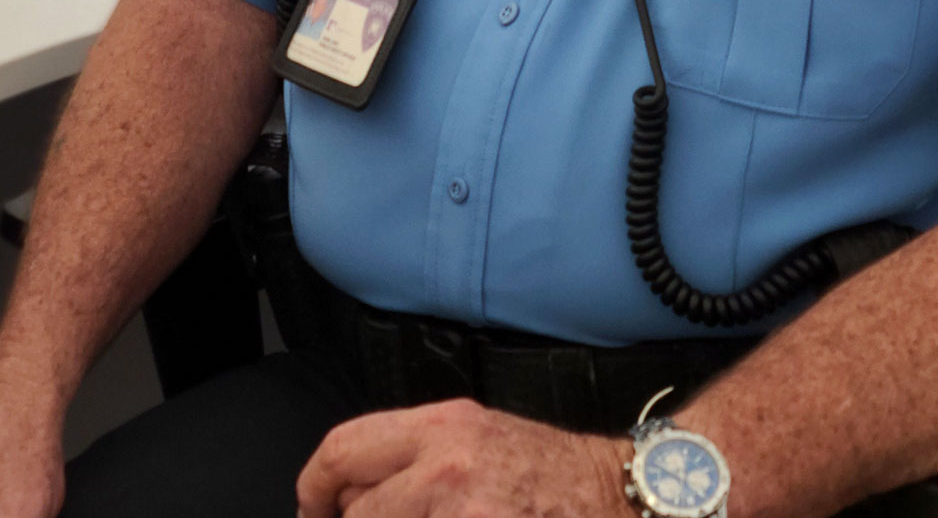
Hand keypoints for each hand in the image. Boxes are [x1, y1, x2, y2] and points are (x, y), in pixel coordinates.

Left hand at [297, 398, 629, 517]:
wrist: (623, 498)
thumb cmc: (554, 475)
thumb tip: (354, 493)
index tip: (313, 510)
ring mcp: (465, 513)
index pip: (343, 449)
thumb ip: (416, 458)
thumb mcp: (477, 440)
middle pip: (358, 511)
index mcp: (443, 428)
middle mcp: (448, 467)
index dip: (314, 489)